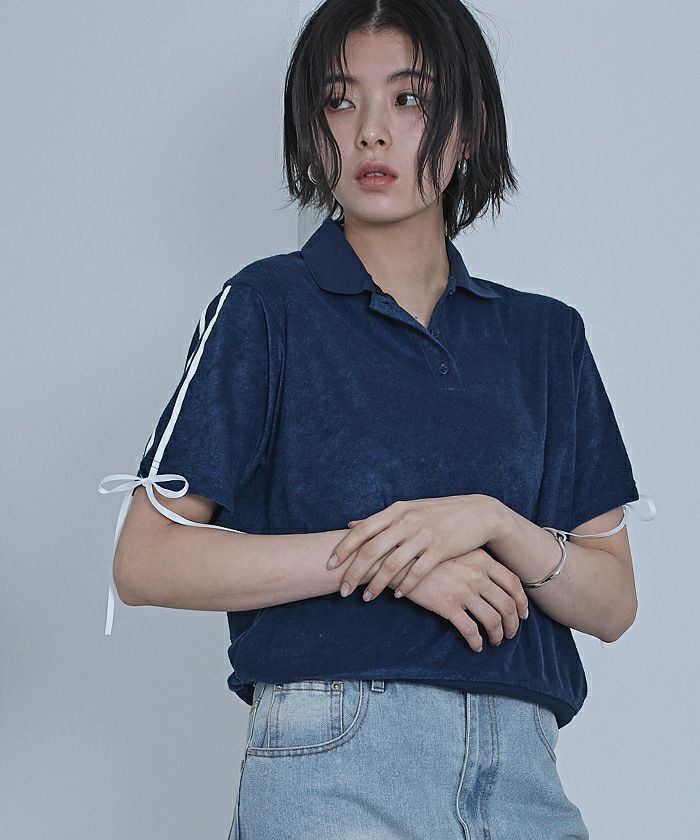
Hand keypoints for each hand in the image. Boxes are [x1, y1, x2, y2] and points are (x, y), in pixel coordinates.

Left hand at [327, 495, 499, 601]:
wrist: (478, 513)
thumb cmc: (438, 513)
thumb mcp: (408, 510)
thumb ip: (381, 520)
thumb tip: (351, 525)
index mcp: (396, 511)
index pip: (362, 530)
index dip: (343, 549)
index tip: (329, 565)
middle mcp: (407, 521)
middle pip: (372, 550)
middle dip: (354, 573)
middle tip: (343, 591)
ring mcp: (424, 535)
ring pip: (392, 564)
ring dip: (376, 584)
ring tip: (366, 598)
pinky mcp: (441, 549)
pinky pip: (417, 572)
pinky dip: (404, 585)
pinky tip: (396, 595)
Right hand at [403, 548, 529, 650]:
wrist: (400, 559)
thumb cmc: (429, 556)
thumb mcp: (457, 551)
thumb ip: (477, 562)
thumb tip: (494, 582)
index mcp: (482, 559)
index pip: (513, 583)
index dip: (521, 602)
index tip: (523, 614)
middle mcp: (477, 575)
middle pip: (507, 605)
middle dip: (513, 624)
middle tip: (511, 633)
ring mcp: (463, 590)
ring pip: (493, 620)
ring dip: (498, 635)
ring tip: (495, 641)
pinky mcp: (448, 606)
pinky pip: (470, 630)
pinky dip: (477, 642)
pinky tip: (476, 646)